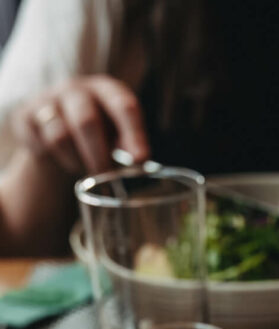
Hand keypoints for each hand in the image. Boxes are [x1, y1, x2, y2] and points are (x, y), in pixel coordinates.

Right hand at [11, 75, 149, 175]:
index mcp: (107, 90)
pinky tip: (67, 161)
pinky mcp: (28, 115)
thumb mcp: (118, 138)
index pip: (123, 105)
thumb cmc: (98, 136)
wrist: (56, 133)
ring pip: (61, 135)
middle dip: (98, 155)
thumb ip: (130, 145)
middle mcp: (77, 88)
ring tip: (86, 169)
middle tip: (107, 179)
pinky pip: (44, 143)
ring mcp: (49, 99)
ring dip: (76, 161)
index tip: (140, 159)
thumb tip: (138, 158)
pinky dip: (60, 159)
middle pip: (86, 121)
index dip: (134, 133)